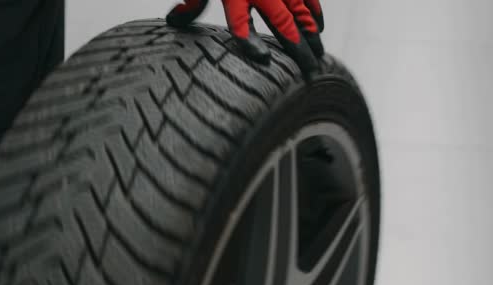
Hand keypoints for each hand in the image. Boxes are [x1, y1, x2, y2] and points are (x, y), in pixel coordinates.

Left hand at [167, 0, 324, 74]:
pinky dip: (314, 10)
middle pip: (281, 22)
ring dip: (311, 33)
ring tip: (318, 55)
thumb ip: (192, 0)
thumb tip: (174, 20)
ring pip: (300, 10)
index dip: (250, 41)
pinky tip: (319, 27)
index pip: (241, 22)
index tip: (263, 59)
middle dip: (297, 48)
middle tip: (309, 71)